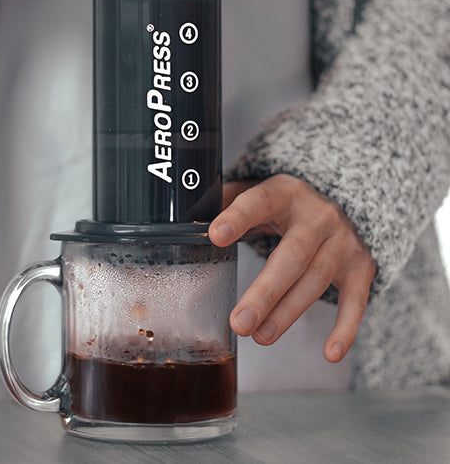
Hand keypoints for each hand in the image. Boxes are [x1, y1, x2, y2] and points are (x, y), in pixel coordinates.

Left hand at [209, 174, 376, 361]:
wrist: (347, 200)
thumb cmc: (286, 205)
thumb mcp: (259, 193)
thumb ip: (226, 202)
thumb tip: (185, 222)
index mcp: (285, 193)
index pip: (259, 202)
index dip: (238, 218)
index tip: (215, 236)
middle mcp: (318, 215)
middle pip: (291, 255)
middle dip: (265, 292)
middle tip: (239, 322)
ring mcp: (343, 242)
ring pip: (315, 280)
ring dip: (288, 313)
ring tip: (260, 337)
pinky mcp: (360, 267)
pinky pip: (356, 300)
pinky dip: (346, 328)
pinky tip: (329, 353)